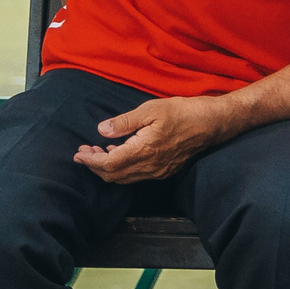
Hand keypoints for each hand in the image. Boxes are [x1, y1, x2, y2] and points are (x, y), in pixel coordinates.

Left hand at [73, 95, 239, 182]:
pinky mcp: (164, 170)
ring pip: (124, 178)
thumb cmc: (182, 112)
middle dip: (95, 166)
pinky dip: (121, 168)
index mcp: (144, 150)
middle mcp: (150, 166)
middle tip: (83, 152)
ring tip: (97, 152)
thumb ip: (124, 122)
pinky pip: (136, 176)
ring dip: (107, 169)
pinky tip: (118, 154)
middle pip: (114, 176)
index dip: (91, 161)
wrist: (211, 123)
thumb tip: (102, 130)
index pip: (109, 164)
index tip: (79, 154)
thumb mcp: (151, 109)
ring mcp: (158, 171)